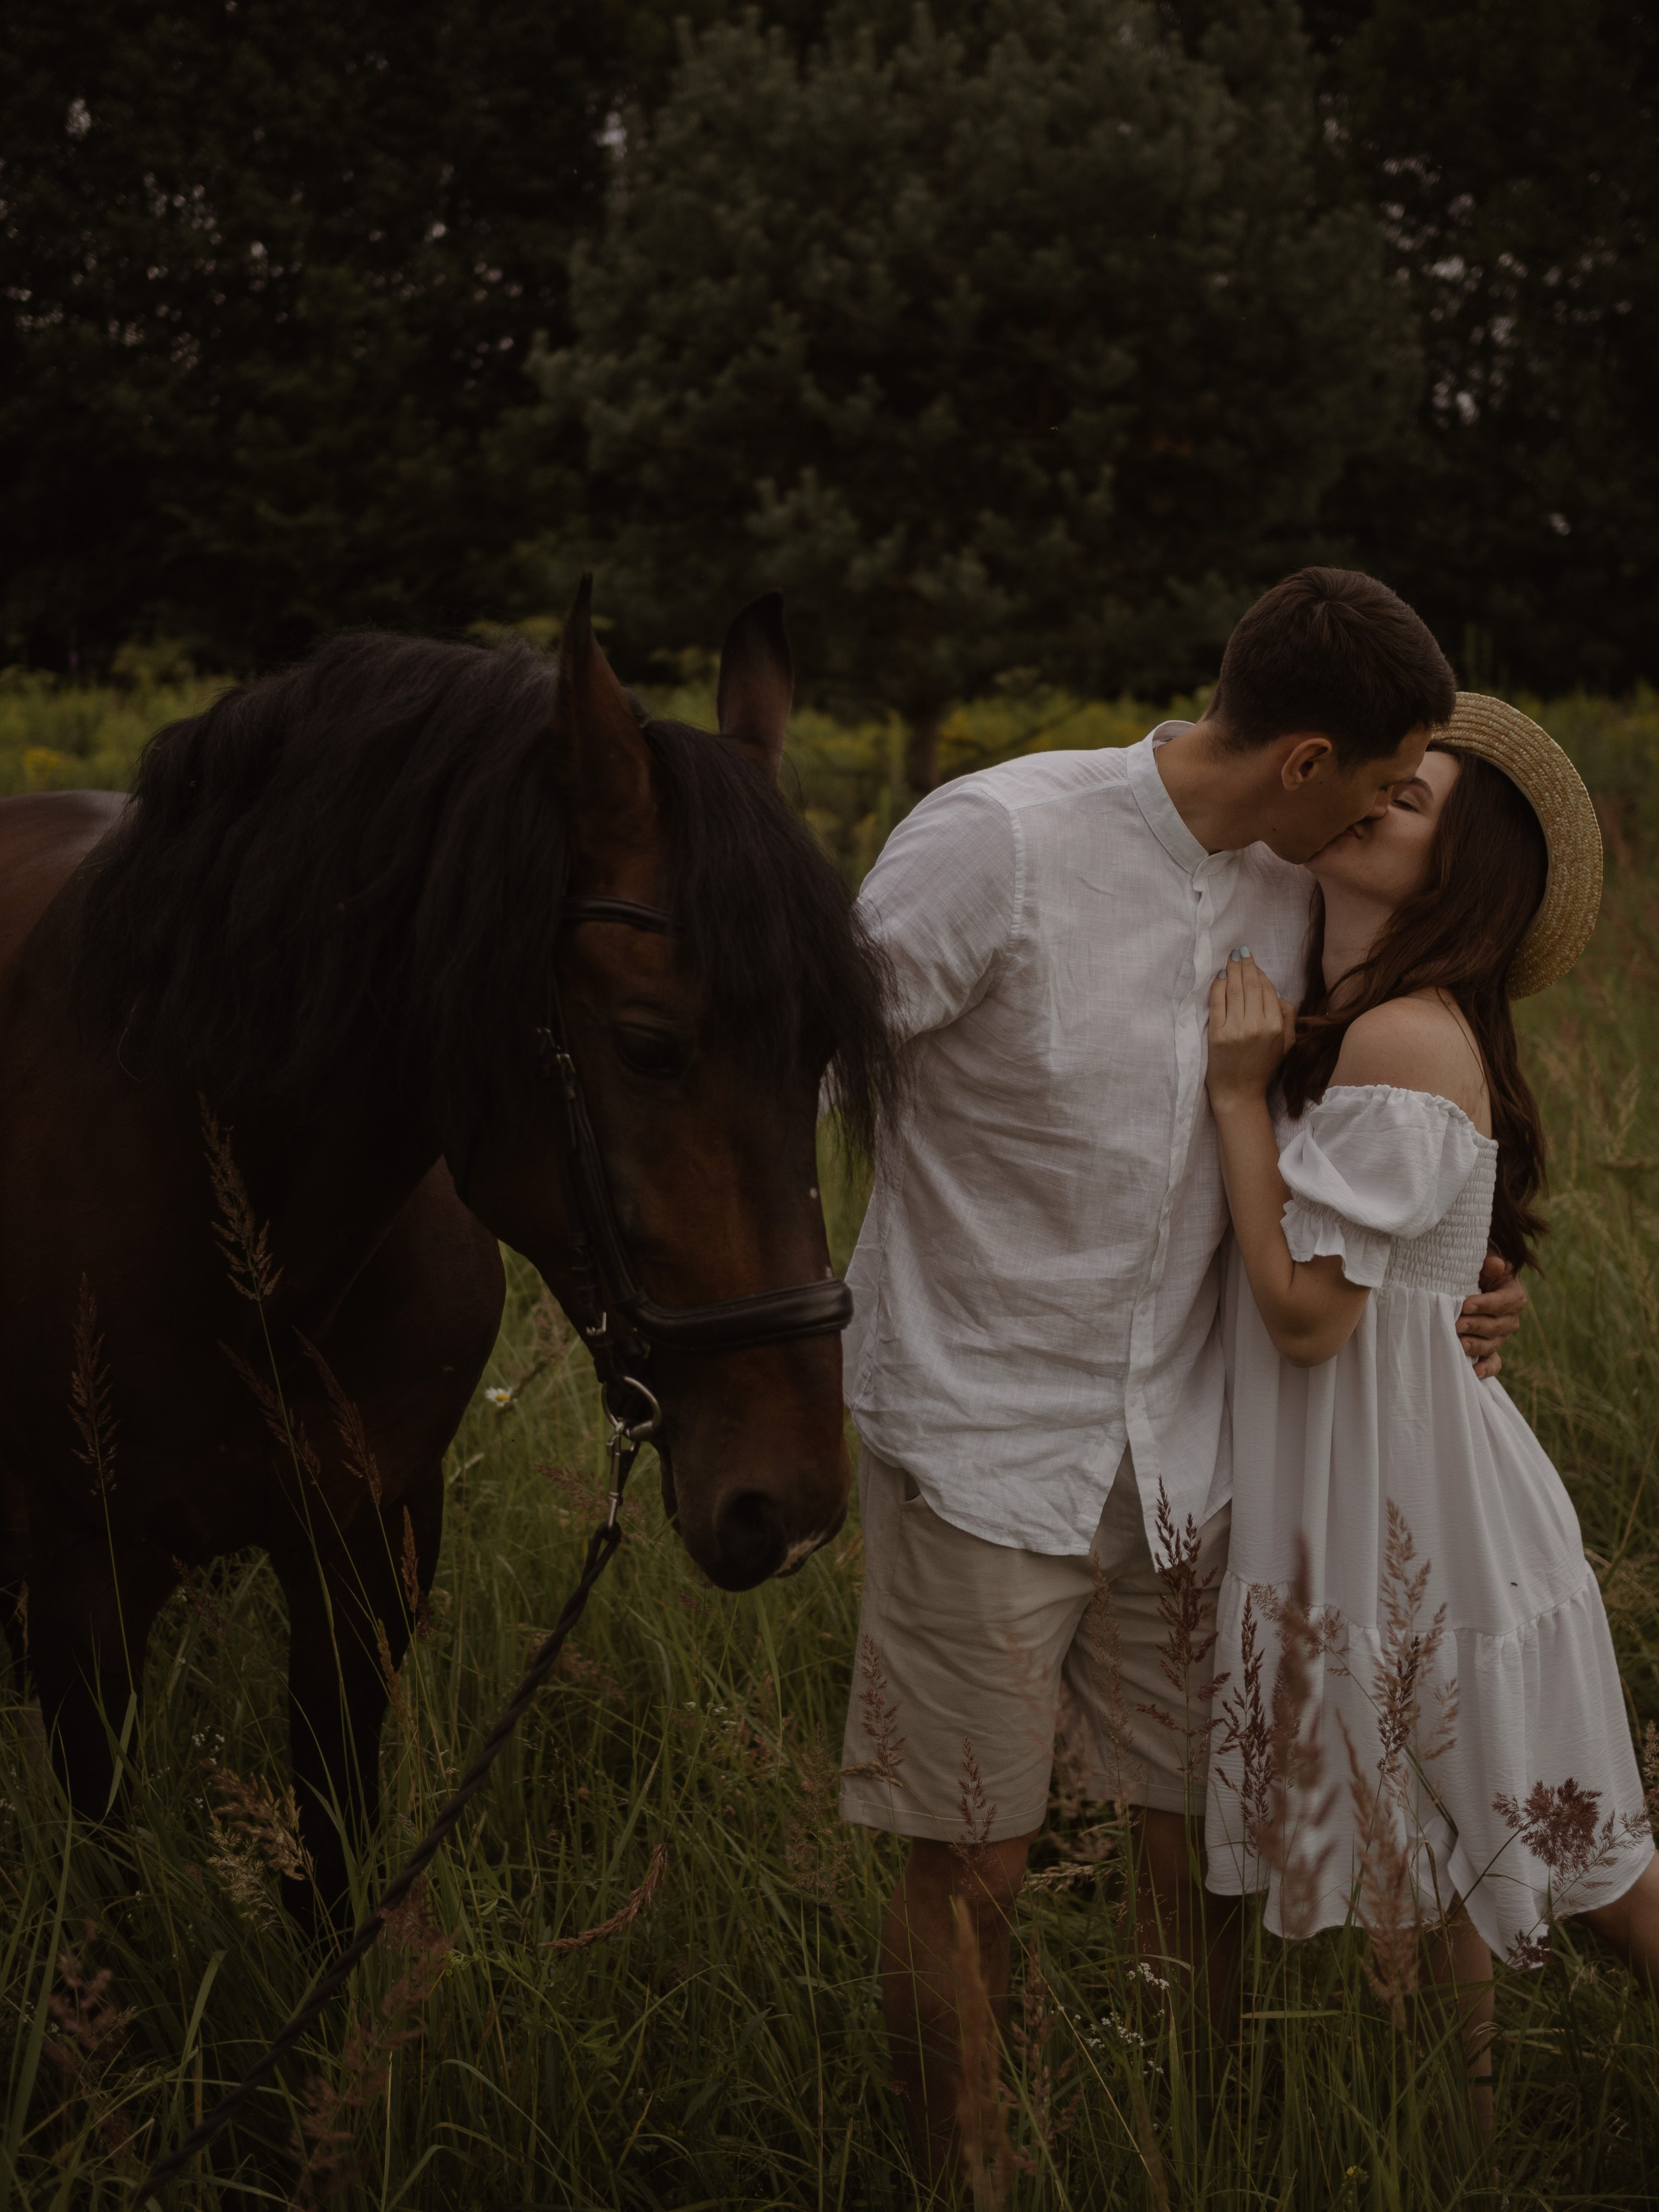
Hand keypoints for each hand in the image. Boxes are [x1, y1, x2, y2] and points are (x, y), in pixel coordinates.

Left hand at [1206, 948, 1295, 1109]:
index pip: (1268, 991)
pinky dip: (1217, 986)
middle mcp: (1257, 1026)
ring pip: (1234, 990)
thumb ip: (1288, 1018)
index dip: (1260, 973)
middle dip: (1246, 965)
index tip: (1253, 962)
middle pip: (1251, 986)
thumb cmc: (1262, 1067)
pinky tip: (1218, 976)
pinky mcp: (1217, 1034)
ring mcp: (1236, 1029)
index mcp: (1276, 1027)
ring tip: (1231, 958)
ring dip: (1232, 970)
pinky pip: (1217, 1003)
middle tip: (1241, 951)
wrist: (1239, 1092)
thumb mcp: (1286, 1045)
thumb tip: (1278, 994)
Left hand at [1458, 1250, 1525, 1378]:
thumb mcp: (1482, 1263)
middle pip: (1497, 1326)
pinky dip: (1486, 1368)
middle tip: (1457, 1324)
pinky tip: (1474, 1372)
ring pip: (1493, 1344)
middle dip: (1477, 1326)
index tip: (1466, 1304)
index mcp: (1513, 1296)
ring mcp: (1500, 1336)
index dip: (1485, 1304)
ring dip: (1477, 1346)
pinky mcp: (1490, 1349)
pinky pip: (1494, 1362)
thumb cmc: (1476, 1270)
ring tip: (1460, 1344)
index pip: (1503, 1302)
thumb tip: (1495, 1264)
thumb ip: (1489, 1263)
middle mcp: (1510, 1318)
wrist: (1469, 1284)